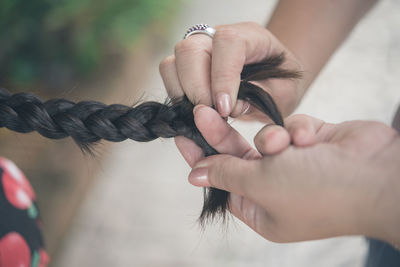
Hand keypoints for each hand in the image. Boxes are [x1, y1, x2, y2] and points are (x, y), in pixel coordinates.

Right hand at [159, 22, 303, 119]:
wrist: (272, 82)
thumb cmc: (280, 84)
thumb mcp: (285, 93)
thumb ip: (264, 97)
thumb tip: (232, 107)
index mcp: (250, 36)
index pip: (227, 43)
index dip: (222, 76)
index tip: (225, 109)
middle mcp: (217, 37)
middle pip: (191, 50)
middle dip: (197, 89)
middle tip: (212, 114)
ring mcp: (198, 50)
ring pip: (172, 63)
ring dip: (183, 94)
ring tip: (204, 113)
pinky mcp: (184, 66)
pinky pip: (168, 76)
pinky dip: (176, 97)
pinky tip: (195, 110)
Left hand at [186, 106, 399, 243]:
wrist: (376, 174)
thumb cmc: (315, 189)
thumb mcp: (260, 184)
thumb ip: (225, 173)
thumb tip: (194, 175)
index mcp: (260, 209)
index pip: (219, 179)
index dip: (200, 157)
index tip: (183, 134)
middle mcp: (275, 188)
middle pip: (237, 156)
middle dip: (221, 134)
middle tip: (201, 111)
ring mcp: (295, 165)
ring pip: (265, 139)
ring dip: (273, 138)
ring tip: (283, 144)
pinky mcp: (312, 143)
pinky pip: (291, 127)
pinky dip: (300, 131)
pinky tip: (313, 139)